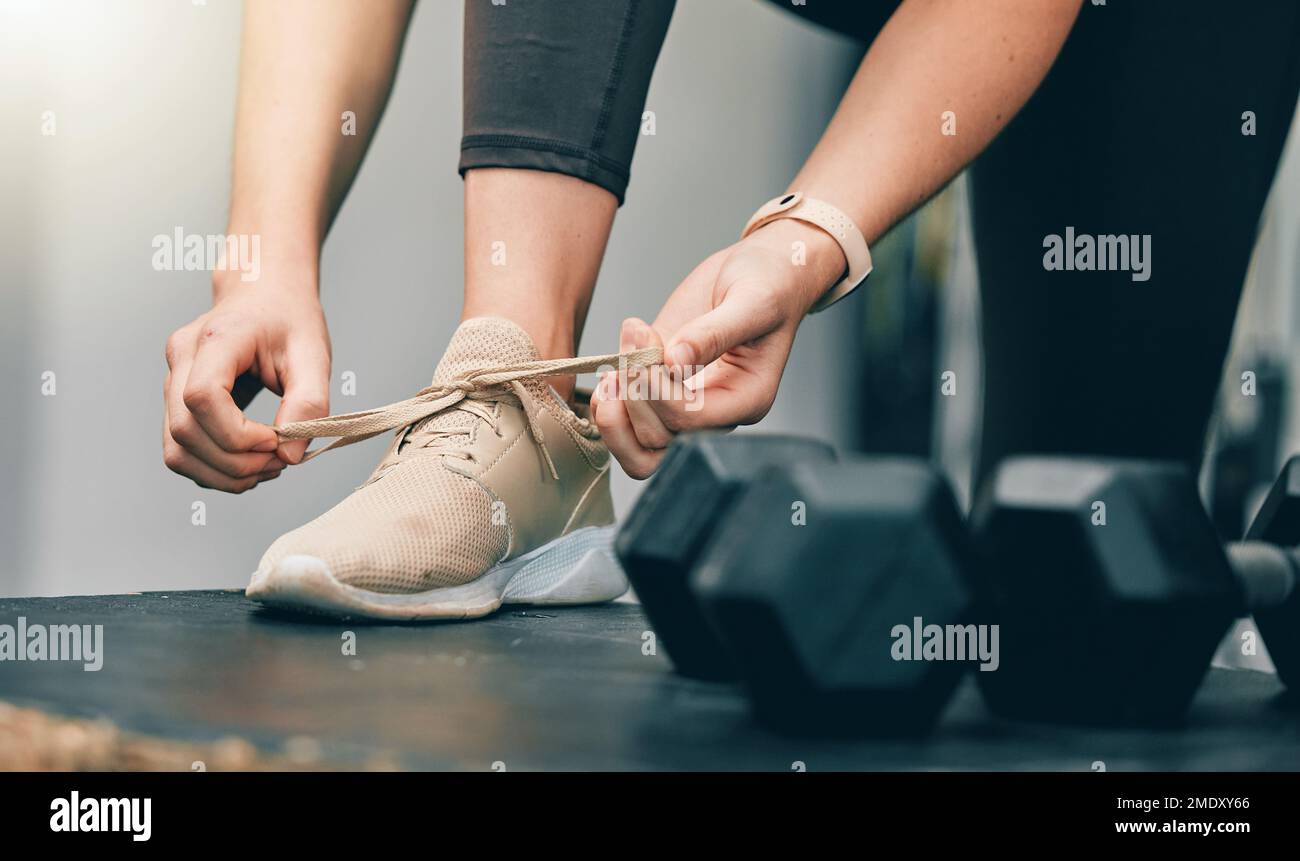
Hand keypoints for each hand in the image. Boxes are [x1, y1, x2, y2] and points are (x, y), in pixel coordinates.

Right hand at [163, 273, 330, 491]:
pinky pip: (182, 450)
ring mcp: (172, 380)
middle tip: (280, 460)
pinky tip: (249, 463)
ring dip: (222, 473)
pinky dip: (214, 469)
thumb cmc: (289, 317)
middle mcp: (182, 358)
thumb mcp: (313, 354)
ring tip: (267, 466)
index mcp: (215, 339)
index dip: (237, 435)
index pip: (202, 398)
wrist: (264, 293)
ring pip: (176, 450)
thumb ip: (309, 402)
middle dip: (235, 462)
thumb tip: (289, 456)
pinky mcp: (176, 400)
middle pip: (184, 431)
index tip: (277, 441)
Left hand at [591, 218, 844, 477]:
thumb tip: (675, 359)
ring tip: (615, 367)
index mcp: (746, 399)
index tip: (648, 345)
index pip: (690, 420)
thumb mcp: (752, 300)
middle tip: (634, 343)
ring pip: (639, 448)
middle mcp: (715, 413)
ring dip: (616, 412)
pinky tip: (613, 368)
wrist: (760, 273)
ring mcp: (684, 406)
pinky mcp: (660, 392)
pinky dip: (608, 406)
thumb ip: (714, 332)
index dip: (658, 389)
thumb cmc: (768, 285)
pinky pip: (626, 426)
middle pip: (659, 443)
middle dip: (635, 395)